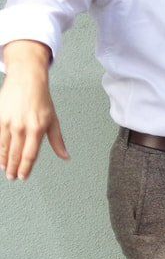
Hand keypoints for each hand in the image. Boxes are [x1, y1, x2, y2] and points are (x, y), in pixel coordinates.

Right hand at [0, 40, 66, 179]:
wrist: (26, 80)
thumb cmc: (41, 99)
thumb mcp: (53, 120)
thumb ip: (57, 140)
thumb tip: (65, 156)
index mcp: (37, 128)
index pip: (30, 154)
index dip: (26, 168)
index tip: (23, 176)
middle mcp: (21, 127)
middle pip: (16, 154)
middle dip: (14, 168)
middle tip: (12, 177)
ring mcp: (8, 123)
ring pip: (4, 147)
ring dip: (4, 160)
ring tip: (5, 169)